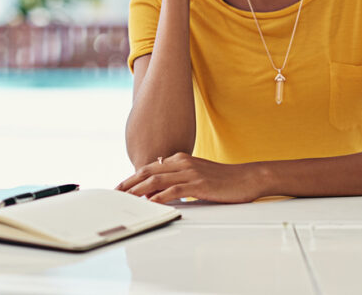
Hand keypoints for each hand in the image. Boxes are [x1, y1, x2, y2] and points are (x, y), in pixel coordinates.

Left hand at [115, 152, 264, 203]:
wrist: (247, 178)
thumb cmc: (223, 180)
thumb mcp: (197, 174)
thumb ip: (179, 178)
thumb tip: (159, 189)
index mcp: (180, 159)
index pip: (150, 167)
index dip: (132, 178)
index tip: (119, 187)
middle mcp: (182, 162)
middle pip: (148, 171)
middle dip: (129, 183)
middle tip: (115, 193)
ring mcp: (190, 172)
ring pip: (157, 179)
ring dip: (138, 190)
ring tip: (125, 199)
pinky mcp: (198, 184)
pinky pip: (174, 190)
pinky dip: (159, 196)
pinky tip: (150, 203)